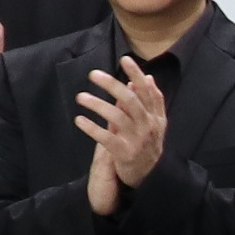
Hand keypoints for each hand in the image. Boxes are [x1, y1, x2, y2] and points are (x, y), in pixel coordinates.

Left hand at [75, 56, 166, 212]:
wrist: (151, 174)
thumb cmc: (148, 143)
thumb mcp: (155, 122)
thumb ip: (150, 101)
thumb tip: (147, 78)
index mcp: (155, 116)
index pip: (147, 91)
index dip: (137, 75)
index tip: (124, 59)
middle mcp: (148, 126)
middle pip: (131, 101)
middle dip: (112, 85)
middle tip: (93, 74)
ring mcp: (137, 140)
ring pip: (117, 117)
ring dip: (98, 105)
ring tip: (81, 97)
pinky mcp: (124, 153)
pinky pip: (107, 138)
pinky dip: (92, 128)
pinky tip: (79, 120)